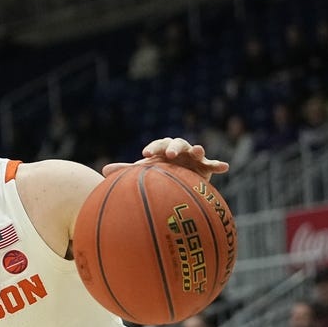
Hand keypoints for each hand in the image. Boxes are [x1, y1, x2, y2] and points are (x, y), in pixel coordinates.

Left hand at [101, 137, 228, 179]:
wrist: (177, 183)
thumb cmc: (158, 175)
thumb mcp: (144, 173)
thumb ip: (126, 171)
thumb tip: (103, 171)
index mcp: (163, 150)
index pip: (157, 145)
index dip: (152, 148)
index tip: (145, 155)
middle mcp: (179, 151)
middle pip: (177, 143)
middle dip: (173, 147)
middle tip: (169, 154)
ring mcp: (193, 158)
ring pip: (196, 150)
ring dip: (197, 150)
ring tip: (197, 152)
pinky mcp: (205, 167)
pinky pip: (214, 164)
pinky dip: (219, 164)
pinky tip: (225, 167)